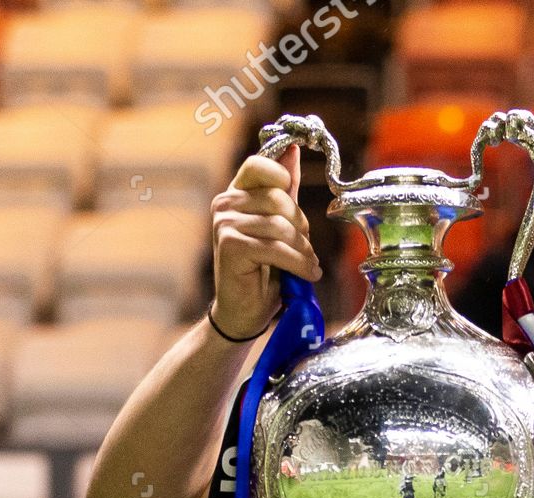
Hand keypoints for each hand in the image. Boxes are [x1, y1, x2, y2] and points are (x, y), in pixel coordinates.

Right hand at [210, 145, 321, 338]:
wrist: (245, 310)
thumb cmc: (265, 269)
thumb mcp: (280, 226)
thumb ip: (285, 191)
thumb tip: (292, 151)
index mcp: (237, 194)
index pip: (260, 166)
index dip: (284, 178)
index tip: (295, 205)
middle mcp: (226, 204)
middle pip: (280, 198)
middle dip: (301, 227)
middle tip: (307, 249)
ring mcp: (224, 224)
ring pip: (281, 226)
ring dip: (303, 250)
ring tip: (309, 265)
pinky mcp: (230, 246)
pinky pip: (275, 248)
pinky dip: (298, 264)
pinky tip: (307, 275)